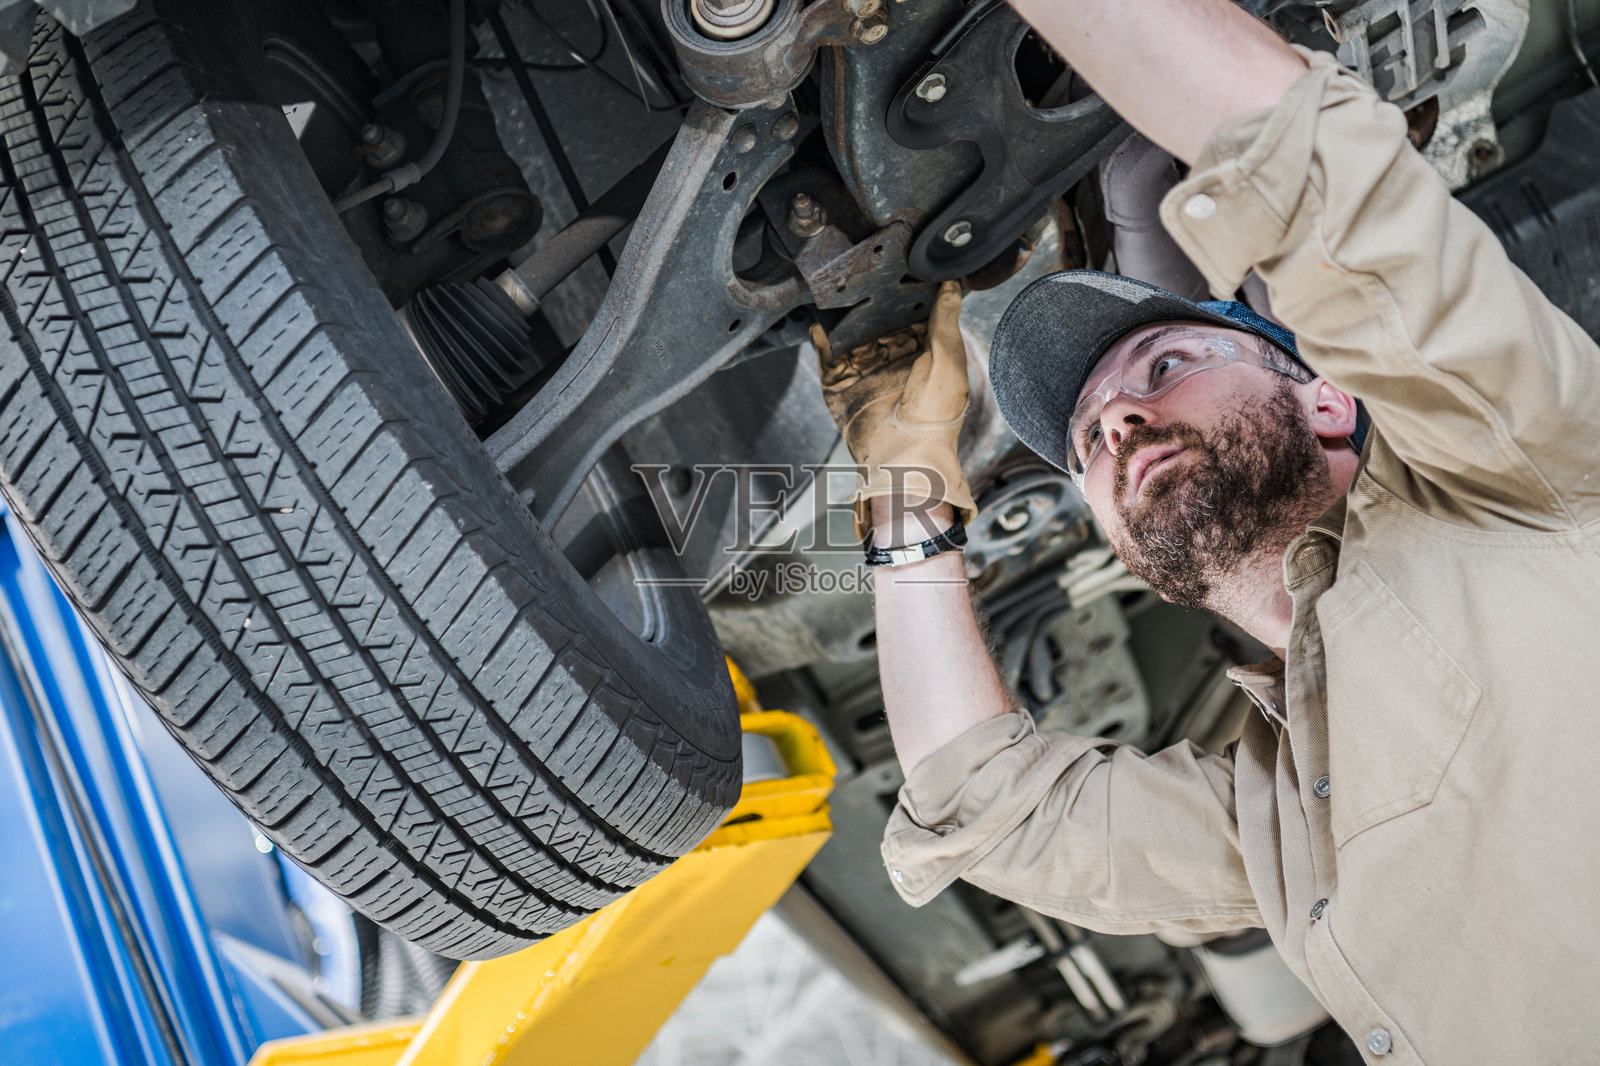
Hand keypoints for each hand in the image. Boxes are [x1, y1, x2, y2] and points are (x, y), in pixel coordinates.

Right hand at [813, 280, 975, 539]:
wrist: (904, 456)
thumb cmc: (936, 416)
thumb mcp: (948, 358)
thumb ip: (945, 319)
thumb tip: (954, 283)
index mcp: (924, 352)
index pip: (913, 312)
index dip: (909, 289)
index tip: (904, 258)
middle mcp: (893, 358)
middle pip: (878, 318)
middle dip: (872, 295)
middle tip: (865, 261)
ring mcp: (865, 369)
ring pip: (851, 332)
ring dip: (845, 312)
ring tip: (840, 282)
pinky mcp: (841, 382)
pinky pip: (826, 355)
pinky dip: (821, 336)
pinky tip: (820, 317)